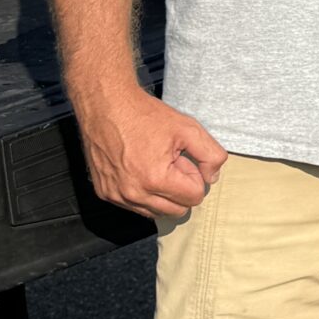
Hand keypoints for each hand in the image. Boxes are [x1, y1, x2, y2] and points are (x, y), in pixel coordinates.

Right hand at [77, 84, 225, 218]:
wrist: (106, 106)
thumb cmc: (144, 115)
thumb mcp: (189, 129)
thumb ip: (211, 155)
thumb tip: (212, 177)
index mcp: (156, 179)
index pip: (194, 197)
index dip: (194, 176)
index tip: (182, 159)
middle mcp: (134, 193)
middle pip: (177, 210)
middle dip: (180, 188)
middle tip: (171, 163)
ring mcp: (117, 195)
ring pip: (157, 212)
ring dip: (162, 194)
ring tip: (154, 165)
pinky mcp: (105, 193)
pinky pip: (135, 207)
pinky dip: (143, 194)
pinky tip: (140, 170)